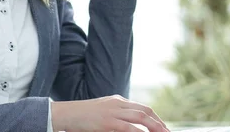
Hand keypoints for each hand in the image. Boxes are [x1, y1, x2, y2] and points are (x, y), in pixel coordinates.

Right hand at [51, 95, 169, 131]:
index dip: (156, 119)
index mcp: (118, 100)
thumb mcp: (102, 112)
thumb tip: (131, 125)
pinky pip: (129, 128)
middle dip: (159, 123)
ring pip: (141, 118)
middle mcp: (118, 104)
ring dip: (155, 127)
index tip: (164, 129)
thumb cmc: (82, 116)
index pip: (143, 108)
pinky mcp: (107, 122)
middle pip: (146, 111)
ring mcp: (113, 112)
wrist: (65, 114)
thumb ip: (117, 116)